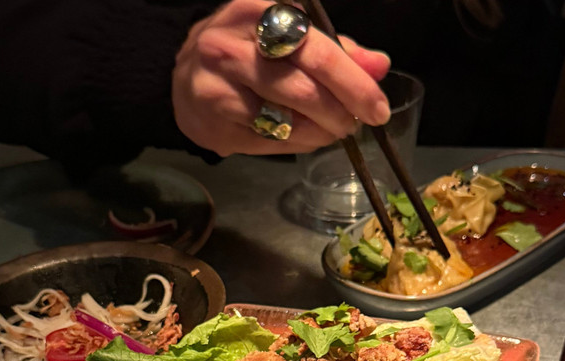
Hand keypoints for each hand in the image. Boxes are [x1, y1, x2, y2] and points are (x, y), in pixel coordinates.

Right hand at [173, 0, 391, 155]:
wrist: (185, 74)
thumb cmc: (247, 51)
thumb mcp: (289, 36)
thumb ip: (335, 50)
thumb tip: (378, 66)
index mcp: (257, 11)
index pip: (317, 51)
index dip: (354, 83)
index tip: (378, 107)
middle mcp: (231, 45)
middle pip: (303, 89)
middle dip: (340, 112)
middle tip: (357, 124)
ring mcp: (217, 85)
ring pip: (286, 120)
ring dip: (321, 132)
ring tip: (333, 130)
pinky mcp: (213, 121)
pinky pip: (268, 140)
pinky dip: (296, 143)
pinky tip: (305, 137)